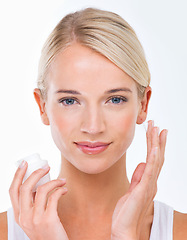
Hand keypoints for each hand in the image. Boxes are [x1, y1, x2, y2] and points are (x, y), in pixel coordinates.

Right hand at [9, 162, 68, 239]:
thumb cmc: (47, 232)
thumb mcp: (33, 220)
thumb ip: (32, 205)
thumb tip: (37, 186)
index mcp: (19, 216)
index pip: (12, 191)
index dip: (17, 175)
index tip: (24, 164)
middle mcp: (24, 217)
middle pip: (25, 188)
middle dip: (36, 173)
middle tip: (47, 167)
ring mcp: (35, 219)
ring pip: (42, 190)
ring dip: (54, 181)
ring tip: (62, 180)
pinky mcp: (48, 220)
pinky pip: (54, 197)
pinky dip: (60, 189)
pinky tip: (64, 189)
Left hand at [111, 120, 167, 239]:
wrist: (124, 229)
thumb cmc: (126, 212)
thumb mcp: (131, 190)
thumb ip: (138, 177)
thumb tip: (142, 163)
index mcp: (147, 181)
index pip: (153, 160)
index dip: (155, 145)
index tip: (156, 132)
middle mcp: (150, 182)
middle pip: (156, 157)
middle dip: (157, 140)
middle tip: (157, 125)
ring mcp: (148, 185)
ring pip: (155, 160)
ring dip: (156, 144)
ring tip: (157, 130)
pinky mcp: (143, 189)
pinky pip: (150, 171)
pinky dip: (154, 158)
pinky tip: (155, 147)